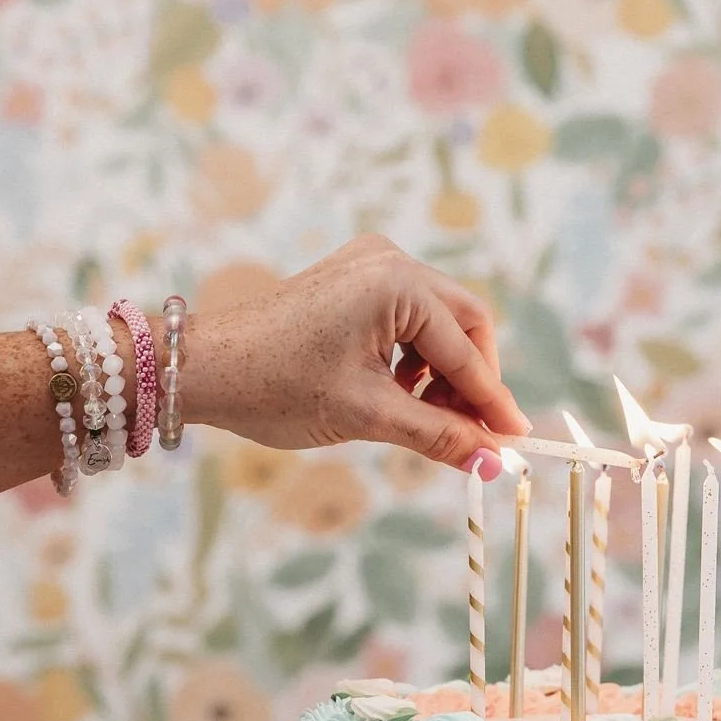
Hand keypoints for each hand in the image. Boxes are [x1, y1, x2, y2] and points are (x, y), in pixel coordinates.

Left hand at [183, 236, 529, 467]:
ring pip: (438, 319)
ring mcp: (369, 263)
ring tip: (424, 416)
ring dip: (443, 370)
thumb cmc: (275, 386)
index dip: (491, 401)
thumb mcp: (366, 415)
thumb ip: (437, 434)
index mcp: (396, 284)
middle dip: (471, 380)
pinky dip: (415, 355)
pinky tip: (399, 391)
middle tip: (472, 431)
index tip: (516, 440)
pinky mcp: (352, 278)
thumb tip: (491, 460)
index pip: (465, 351)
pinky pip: (408, 314)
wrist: (204, 369)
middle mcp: (390, 260)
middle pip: (465, 321)